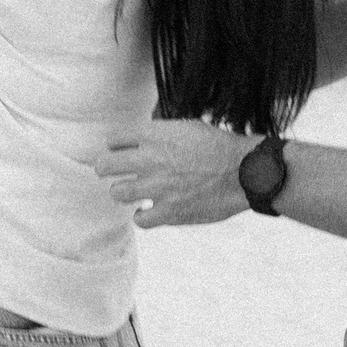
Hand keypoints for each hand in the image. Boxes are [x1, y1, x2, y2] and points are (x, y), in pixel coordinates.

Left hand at [95, 120, 252, 227]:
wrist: (242, 171)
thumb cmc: (218, 146)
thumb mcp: (186, 126)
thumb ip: (160, 132)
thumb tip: (142, 136)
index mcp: (155, 134)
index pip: (113, 138)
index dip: (115, 145)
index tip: (119, 150)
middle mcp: (151, 159)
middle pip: (104, 165)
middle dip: (104, 168)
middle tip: (108, 172)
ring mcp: (158, 187)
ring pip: (118, 192)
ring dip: (123, 191)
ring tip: (131, 191)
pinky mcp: (169, 212)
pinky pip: (140, 220)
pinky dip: (141, 216)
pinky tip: (147, 211)